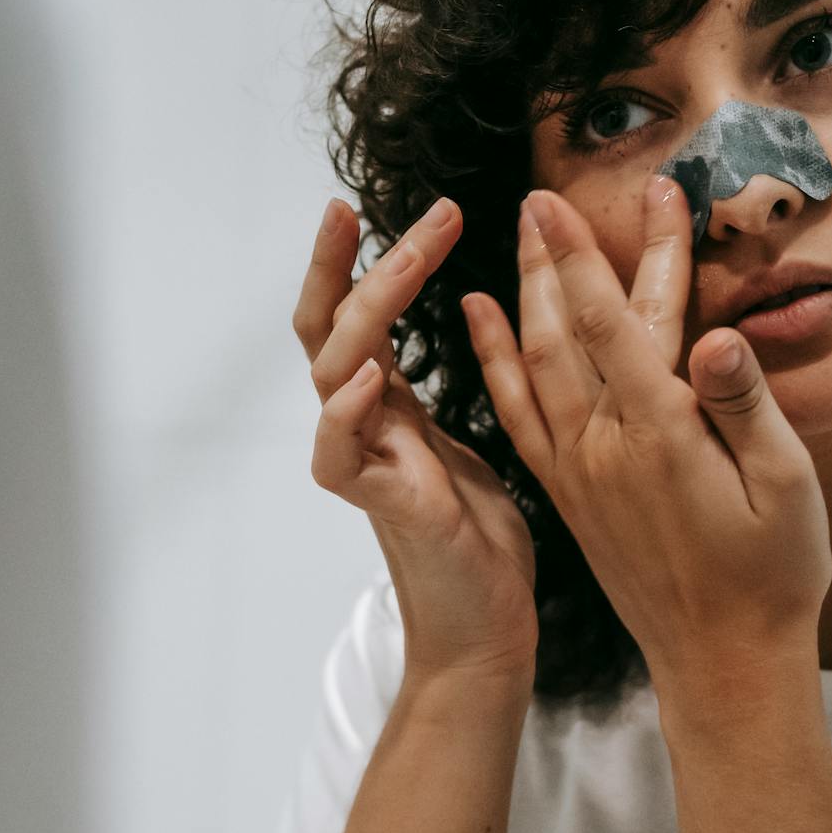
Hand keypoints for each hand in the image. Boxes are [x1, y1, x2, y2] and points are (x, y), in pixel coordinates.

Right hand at [294, 195, 537, 681]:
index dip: (359, 259)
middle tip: (356, 205)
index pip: (357, 314)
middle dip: (341, 262)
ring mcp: (367, 461)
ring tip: (404, 260)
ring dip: (367, 308)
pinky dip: (346, 414)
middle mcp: (366, 423)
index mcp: (390, 405)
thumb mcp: (485, 435)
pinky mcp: (383, 506)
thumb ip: (476, 376)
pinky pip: (338, 454)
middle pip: (326, 326)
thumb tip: (505, 307)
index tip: (376, 202)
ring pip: (333, 369)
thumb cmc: (485, 537)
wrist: (487, 630)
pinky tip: (369, 380)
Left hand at [458, 178, 831, 682]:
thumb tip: (718, 335)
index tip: (575, 198)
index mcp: (662, 436)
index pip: (620, 322)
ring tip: (515, 234)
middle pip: (574, 329)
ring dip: (524, 293)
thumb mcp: (787, 488)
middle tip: (543, 193)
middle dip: (560, 255)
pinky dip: (495, 359)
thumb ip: (748, 407)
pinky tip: (480, 319)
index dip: (596, 254)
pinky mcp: (566, 492)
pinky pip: (518, 412)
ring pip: (536, 362)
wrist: (721, 661)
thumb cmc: (772, 574)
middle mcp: (605, 446)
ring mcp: (578, 470)